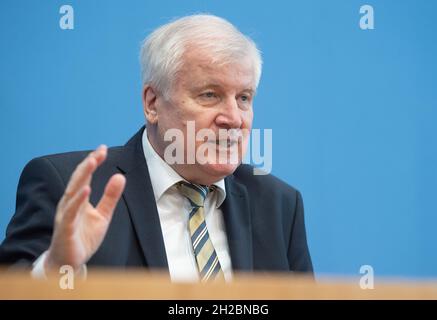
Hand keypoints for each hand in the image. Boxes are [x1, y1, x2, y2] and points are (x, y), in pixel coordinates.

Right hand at [45, 145, 125, 271]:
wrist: (70, 263)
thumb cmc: (84, 237)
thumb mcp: (103, 215)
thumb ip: (110, 197)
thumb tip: (120, 176)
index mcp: (78, 199)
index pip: (84, 176)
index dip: (93, 161)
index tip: (103, 148)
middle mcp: (69, 204)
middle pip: (78, 179)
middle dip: (88, 163)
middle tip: (99, 150)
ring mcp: (65, 216)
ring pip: (72, 192)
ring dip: (82, 176)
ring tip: (92, 162)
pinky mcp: (65, 229)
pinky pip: (70, 213)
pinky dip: (77, 201)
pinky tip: (85, 190)